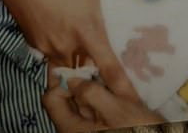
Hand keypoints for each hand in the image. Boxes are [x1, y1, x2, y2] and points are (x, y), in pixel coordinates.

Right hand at [0, 0, 174, 98]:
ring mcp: (44, 45)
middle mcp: (65, 45)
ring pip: (66, 68)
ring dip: (78, 72)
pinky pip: (50, 56)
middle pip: (85, 76)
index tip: (135, 106)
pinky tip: (68, 44)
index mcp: (87, 29)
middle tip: (113, 88)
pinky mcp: (30, 39)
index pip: (109, 71)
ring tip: (92, 71)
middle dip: (98, 85)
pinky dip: (61, 58)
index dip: (123, 90)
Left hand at [44, 75, 164, 132]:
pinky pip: (92, 111)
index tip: (78, 64)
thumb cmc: (137, 130)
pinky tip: (111, 86)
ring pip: (79, 105)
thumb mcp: (116, 108)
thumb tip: (71, 78)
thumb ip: (90, 92)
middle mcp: (75, 132)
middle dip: (77, 81)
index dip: (61, 80)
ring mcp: (89, 132)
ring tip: (103, 71)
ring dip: (89, 88)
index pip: (51, 99)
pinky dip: (98, 98)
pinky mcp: (101, 130)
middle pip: (64, 102)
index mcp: (72, 129)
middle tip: (92, 62)